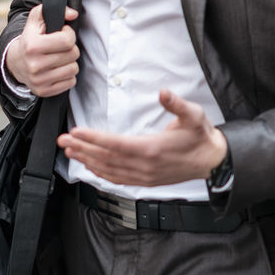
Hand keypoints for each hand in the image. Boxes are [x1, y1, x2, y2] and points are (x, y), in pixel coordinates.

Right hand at [5, 4, 80, 96]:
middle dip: (70, 48)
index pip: (67, 40)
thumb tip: (73, 14)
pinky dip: (67, 75)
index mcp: (32, 46)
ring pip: (74, 69)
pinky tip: (57, 69)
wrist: (15, 62)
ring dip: (69, 62)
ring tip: (59, 58)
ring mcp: (39, 80)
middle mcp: (35, 65)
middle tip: (60, 47)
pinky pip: (71, 82)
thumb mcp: (36, 20)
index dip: (69, 34)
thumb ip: (55, 10)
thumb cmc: (30, 39)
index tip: (63, 33)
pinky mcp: (44, 91)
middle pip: (73, 54)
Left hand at [58, 89, 227, 186]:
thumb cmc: (200, 137)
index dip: (93, 138)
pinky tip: (89, 167)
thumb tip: (163, 93)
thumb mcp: (194, 115)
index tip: (76, 132)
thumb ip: (177, 104)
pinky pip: (118, 179)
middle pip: (106, 158)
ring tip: (69, 151)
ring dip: (87, 160)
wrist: (212, 161)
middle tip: (63, 140)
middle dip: (82, 148)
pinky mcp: (145, 181)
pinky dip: (101, 173)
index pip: (115, 144)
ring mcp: (144, 176)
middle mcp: (145, 166)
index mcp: (152, 149)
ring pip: (109, 170)